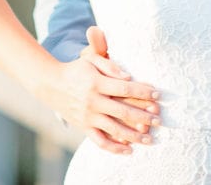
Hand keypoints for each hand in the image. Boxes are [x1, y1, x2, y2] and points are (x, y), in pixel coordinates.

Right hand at [40, 26, 160, 153]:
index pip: (124, 88)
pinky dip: (114, 148)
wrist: (51, 84)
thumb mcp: (91, 60)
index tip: (157, 94)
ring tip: (149, 139)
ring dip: (133, 135)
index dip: (142, 92)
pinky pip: (100, 141)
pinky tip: (128, 150)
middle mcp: (92, 101)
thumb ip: (110, 66)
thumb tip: (128, 77)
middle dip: (143, 116)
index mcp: (96, 83)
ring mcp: (88, 116)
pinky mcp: (83, 127)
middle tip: (159, 120)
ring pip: (114, 129)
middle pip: (122, 111)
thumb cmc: (76, 69)